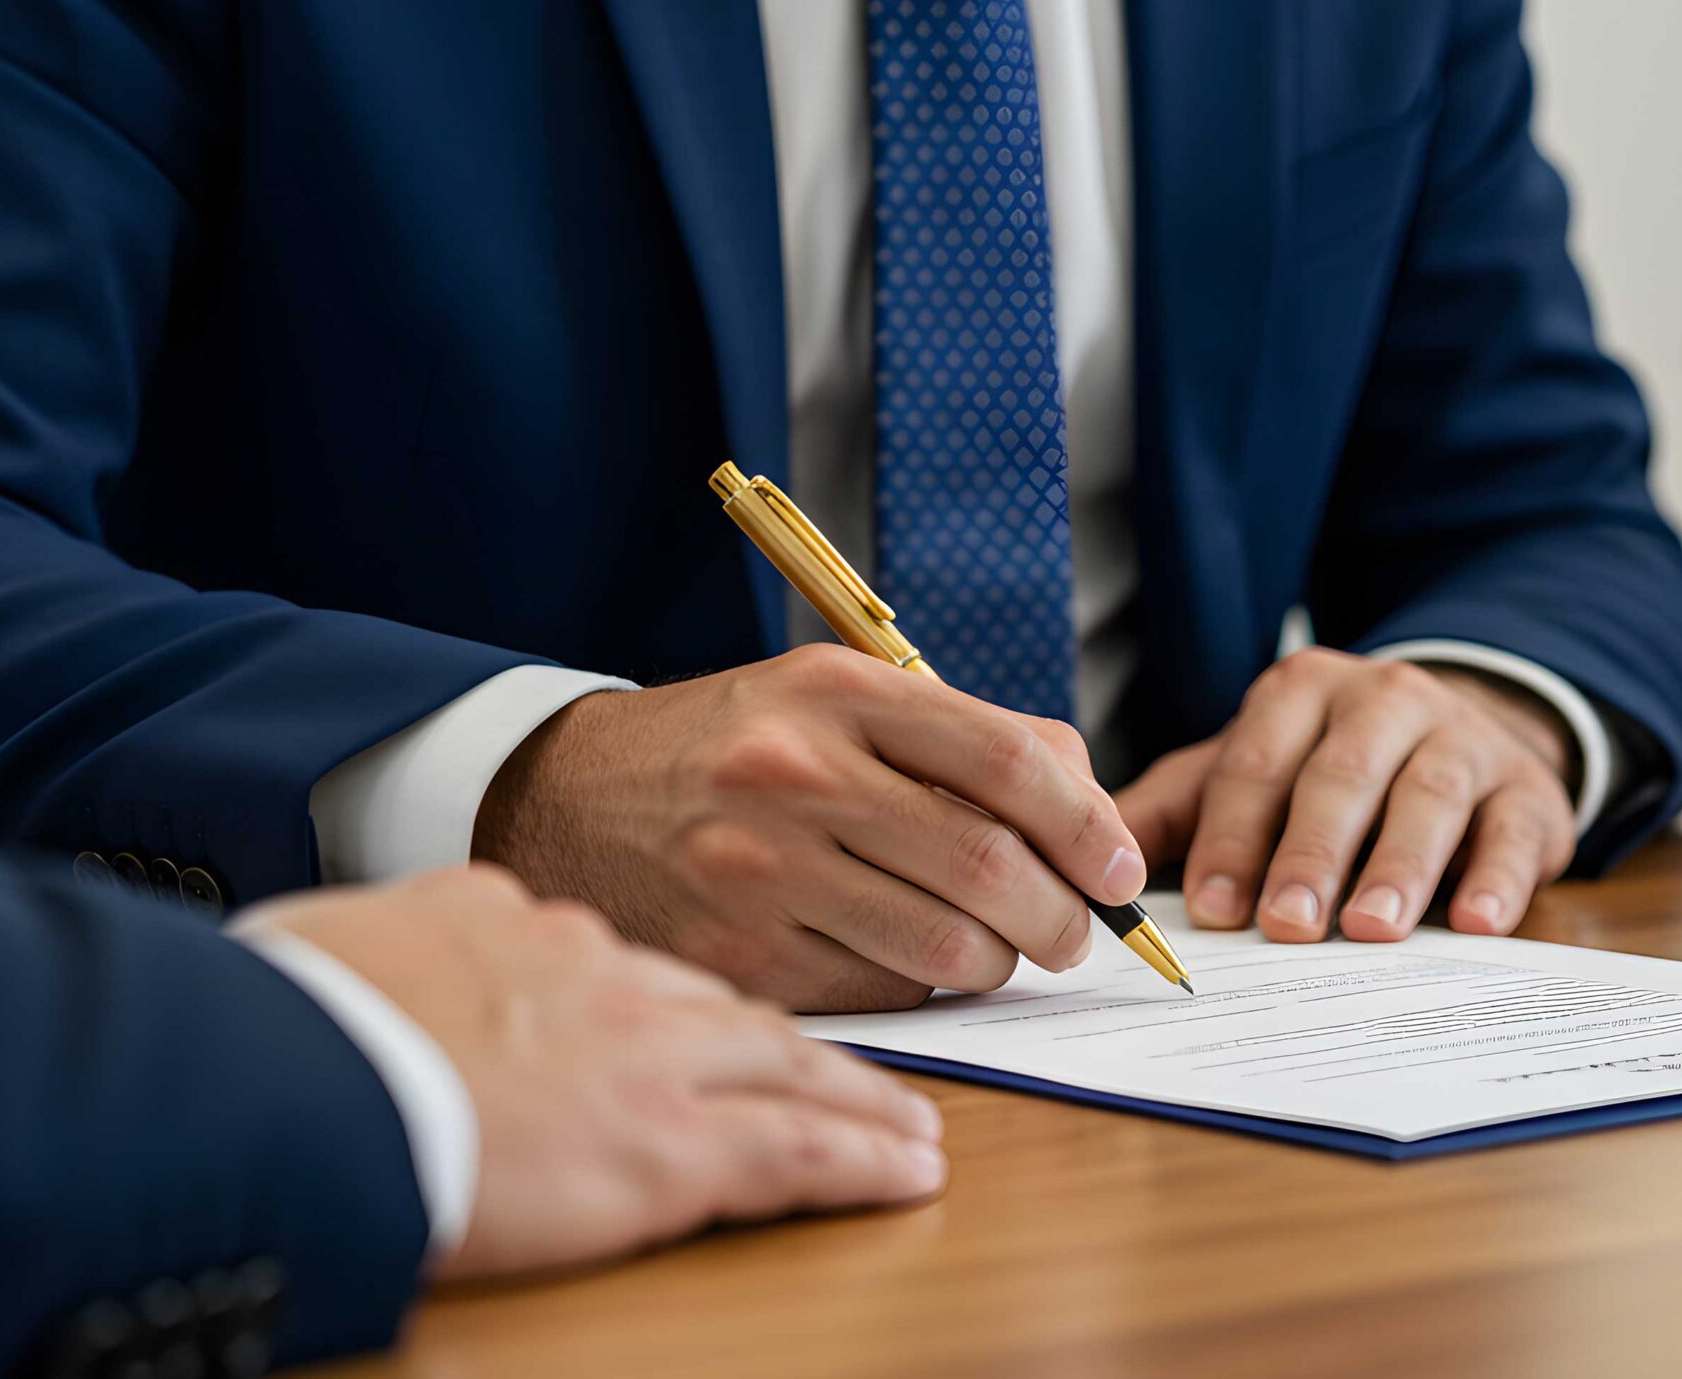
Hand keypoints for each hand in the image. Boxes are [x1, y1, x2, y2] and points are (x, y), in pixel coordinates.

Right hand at [240, 865, 945, 1280]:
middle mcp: (605, 974)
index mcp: (524, 926)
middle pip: (732, 1012)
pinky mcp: (666, 1146)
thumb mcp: (352, 940)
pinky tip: (907, 1171)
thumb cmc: (291, 1015)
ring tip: (908, 1129)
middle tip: (864, 1078)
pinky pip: (795, 1151)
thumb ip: (415, 942)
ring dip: (860, 1101)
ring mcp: (645, 1055)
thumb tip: (413, 951)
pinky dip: (861, 1159)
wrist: (297, 1068)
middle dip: (804, 1052)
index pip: (635, 966)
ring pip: (788, 1071)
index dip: (689, 1007)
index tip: (715, 1031)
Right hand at [473, 646, 1145, 1011]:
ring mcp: (761, 871)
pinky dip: (923, 983)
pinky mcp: (738, 956)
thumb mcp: (830, 696)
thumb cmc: (731, 748)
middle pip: (988, 864)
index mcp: (834, 692)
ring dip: (1001, 960)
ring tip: (1001, 948)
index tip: (1121, 868)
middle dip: (1063, 914)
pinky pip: (882, 988)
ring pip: (946, 943)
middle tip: (1077, 931)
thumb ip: (958, 735)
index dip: (1088, 823)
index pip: (1007, 758)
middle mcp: (796, 774)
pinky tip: (910, 957)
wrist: (560, 800)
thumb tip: (1087, 802)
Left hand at [1115, 649, 1578, 941]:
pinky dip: (1496, 878)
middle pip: (1341, 777)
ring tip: (1370, 929)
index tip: (1211, 908)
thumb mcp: (1254, 768)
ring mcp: (1464, 739)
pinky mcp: (1528, 789)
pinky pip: (1513, 831)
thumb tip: (1090, 859)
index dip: (1231, 836)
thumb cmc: (1333, 766)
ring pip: (1428, 798)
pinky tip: (1474, 921)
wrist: (1464, 733)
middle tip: (1285, 926)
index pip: (1257, 764)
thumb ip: (1179, 809)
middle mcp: (1386, 699)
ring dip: (1398, 867)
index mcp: (1302, 691)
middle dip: (1309, 854)